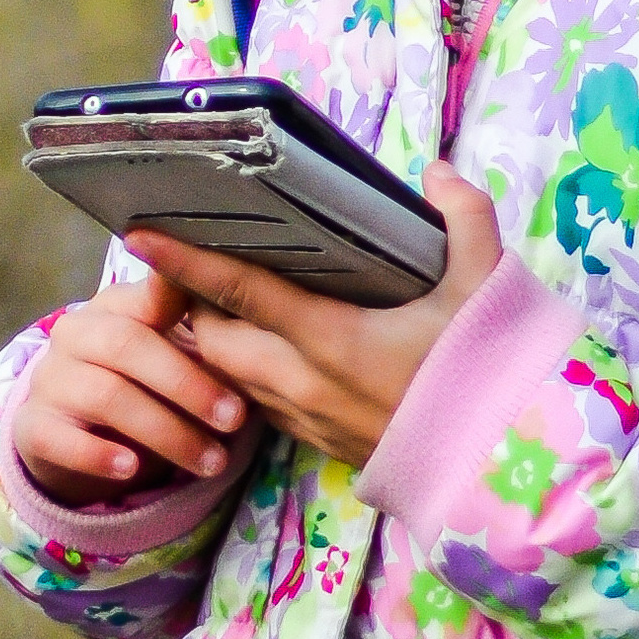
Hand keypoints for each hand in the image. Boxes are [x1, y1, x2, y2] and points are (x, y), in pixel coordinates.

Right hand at [12, 268, 255, 504]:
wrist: (74, 435)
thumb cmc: (141, 385)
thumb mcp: (173, 356)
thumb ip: (202, 334)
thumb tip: (251, 309)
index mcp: (115, 305)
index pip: (148, 292)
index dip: (181, 296)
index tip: (222, 308)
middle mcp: (77, 332)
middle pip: (129, 346)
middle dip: (188, 384)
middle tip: (236, 418)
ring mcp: (51, 378)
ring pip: (107, 397)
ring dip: (166, 431)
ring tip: (212, 462)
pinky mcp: (34, 426)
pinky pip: (62, 439)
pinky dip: (98, 454)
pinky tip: (131, 469)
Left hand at [123, 167, 502, 468]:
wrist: (499, 465)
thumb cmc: (486, 373)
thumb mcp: (486, 285)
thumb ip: (464, 218)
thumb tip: (435, 173)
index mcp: (331, 338)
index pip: (238, 291)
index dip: (185, 261)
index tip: (139, 236)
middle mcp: (302, 382)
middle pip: (212, 338)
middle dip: (194, 303)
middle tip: (202, 264)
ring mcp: (304, 419)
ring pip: (228, 375)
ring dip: (218, 341)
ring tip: (228, 303)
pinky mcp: (315, 442)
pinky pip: (258, 404)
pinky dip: (248, 374)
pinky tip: (273, 349)